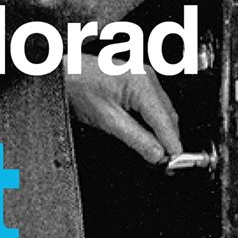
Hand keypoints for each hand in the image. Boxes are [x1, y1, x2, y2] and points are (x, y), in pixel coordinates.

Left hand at [64, 53, 181, 163]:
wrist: (62, 72)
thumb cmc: (76, 87)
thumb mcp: (107, 119)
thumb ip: (136, 139)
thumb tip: (157, 154)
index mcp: (141, 82)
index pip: (165, 121)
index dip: (172, 145)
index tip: (175, 164)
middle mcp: (146, 77)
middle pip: (168, 117)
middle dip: (169, 141)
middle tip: (166, 164)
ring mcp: (143, 77)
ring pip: (163, 112)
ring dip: (162, 133)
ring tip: (157, 154)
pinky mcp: (138, 81)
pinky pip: (154, 106)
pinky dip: (154, 123)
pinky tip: (149, 136)